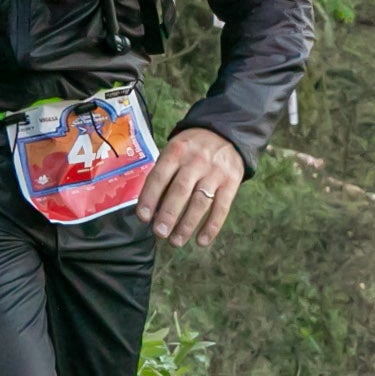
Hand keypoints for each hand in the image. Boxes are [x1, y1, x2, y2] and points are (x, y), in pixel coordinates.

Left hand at [136, 128, 245, 246]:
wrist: (226, 134)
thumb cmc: (191, 149)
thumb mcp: (175, 151)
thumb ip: (164, 175)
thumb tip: (151, 210)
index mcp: (176, 151)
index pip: (160, 176)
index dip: (150, 198)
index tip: (143, 218)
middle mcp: (196, 160)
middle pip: (180, 190)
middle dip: (169, 214)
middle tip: (159, 233)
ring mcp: (215, 172)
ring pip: (200, 202)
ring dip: (187, 225)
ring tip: (176, 241)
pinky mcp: (232, 181)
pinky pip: (221, 208)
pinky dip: (211, 227)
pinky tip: (201, 241)